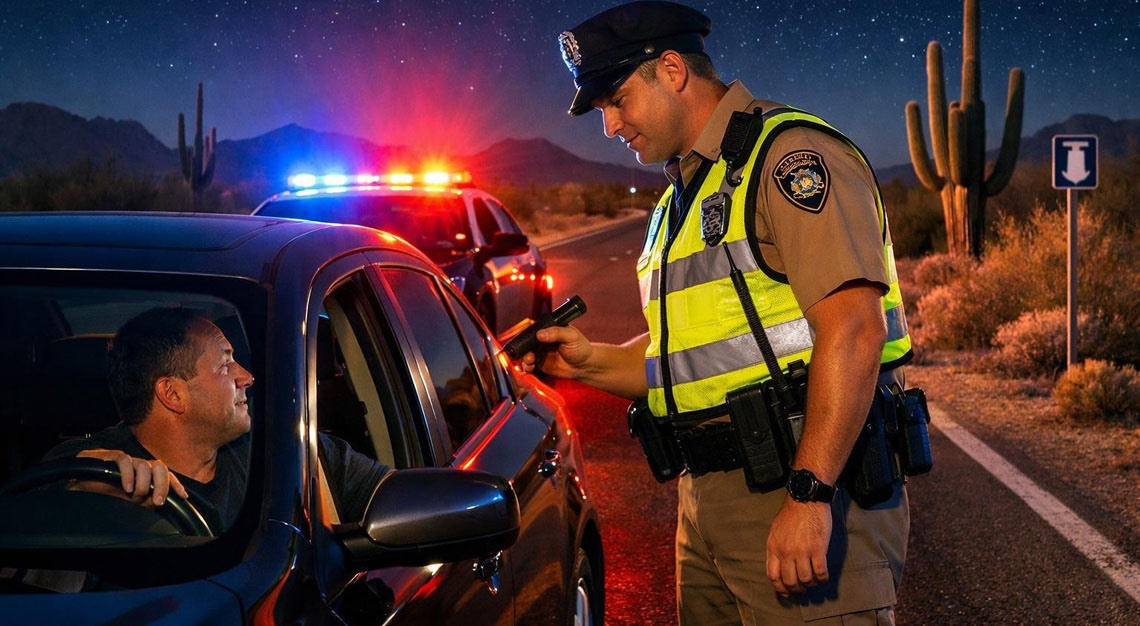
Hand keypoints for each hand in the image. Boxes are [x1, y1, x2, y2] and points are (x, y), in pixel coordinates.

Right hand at [72, 449, 188, 506]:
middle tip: (157, 501)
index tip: (183, 496)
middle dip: (162, 484)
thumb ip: (146, 499)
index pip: (165, 474)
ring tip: (135, 495)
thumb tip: (162, 503)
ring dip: (143, 483)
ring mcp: (125, 460)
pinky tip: (126, 487)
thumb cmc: (103, 495)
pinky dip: (128, 474)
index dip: (174, 484)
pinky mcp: (110, 455)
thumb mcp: (130, 502)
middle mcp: (137, 465)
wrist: (78, 489)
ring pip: (144, 465)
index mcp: (144, 475)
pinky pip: (125, 460)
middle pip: (159, 467)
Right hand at [518, 324, 592, 378]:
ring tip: (530, 361)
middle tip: (529, 354)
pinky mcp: (540, 364)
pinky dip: (526, 367)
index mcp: (548, 329)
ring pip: (525, 354)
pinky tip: (530, 368)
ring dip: (524, 358)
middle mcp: (542, 340)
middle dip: (523, 348)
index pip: (532, 328)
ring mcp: (540, 352)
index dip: (525, 332)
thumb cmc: (581, 347)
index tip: (523, 338)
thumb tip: (540, 334)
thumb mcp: (571, 336)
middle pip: (525, 342)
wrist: (585, 366)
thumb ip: (556, 333)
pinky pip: (529, 365)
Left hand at [765, 499, 832, 595]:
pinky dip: (822, 578)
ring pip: (806, 579)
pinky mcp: (818, 549)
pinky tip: (823, 577)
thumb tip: (779, 567)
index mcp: (774, 548)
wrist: (806, 500)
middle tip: (802, 589)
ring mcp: (802, 551)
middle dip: (797, 589)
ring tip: (813, 581)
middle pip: (790, 581)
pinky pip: (820, 572)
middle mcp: (786, 552)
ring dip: (811, 584)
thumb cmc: (791, 514)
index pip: (773, 576)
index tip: (786, 592)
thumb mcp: (775, 531)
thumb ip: (776, 549)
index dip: (780, 588)